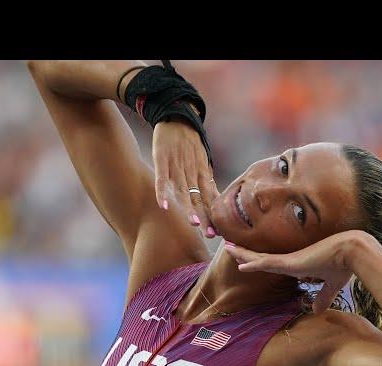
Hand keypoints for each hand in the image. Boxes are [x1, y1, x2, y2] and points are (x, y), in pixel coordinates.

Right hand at [152, 120, 219, 237]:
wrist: (176, 114)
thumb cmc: (188, 141)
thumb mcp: (201, 160)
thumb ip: (205, 180)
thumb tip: (214, 200)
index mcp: (202, 173)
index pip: (209, 198)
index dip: (213, 215)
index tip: (219, 232)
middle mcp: (191, 172)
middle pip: (199, 198)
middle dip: (205, 216)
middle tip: (210, 234)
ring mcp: (177, 166)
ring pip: (184, 191)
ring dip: (188, 207)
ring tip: (193, 223)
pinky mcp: (162, 159)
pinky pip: (162, 178)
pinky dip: (162, 192)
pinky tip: (164, 206)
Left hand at [223, 231, 368, 314]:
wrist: (353, 251)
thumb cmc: (343, 264)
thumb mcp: (331, 285)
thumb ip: (323, 297)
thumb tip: (318, 311)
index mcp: (296, 264)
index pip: (271, 263)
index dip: (257, 261)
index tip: (245, 260)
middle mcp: (289, 260)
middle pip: (261, 257)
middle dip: (244, 254)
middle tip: (229, 248)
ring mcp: (289, 260)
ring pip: (259, 258)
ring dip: (243, 254)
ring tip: (227, 248)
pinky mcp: (291, 262)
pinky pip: (267, 262)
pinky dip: (253, 263)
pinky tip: (240, 264)